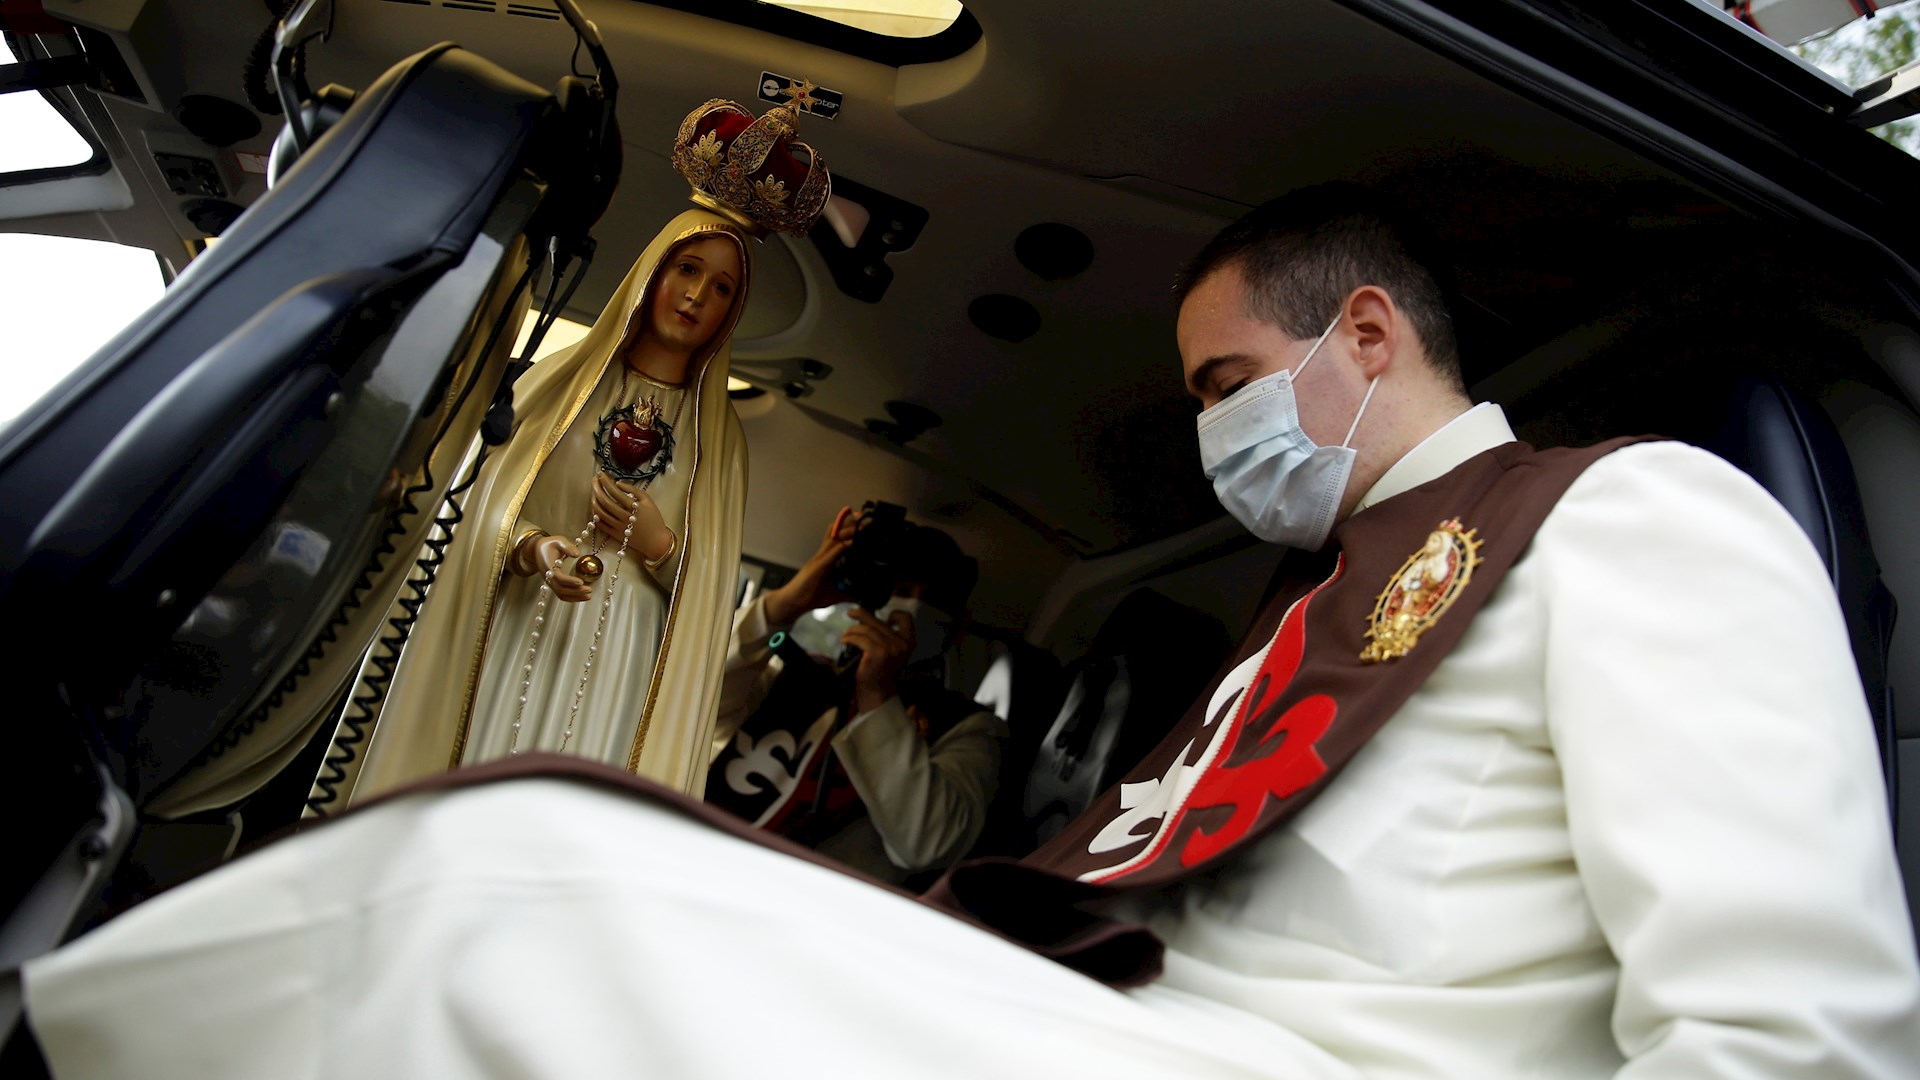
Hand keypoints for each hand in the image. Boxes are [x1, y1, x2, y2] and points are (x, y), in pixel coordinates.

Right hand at [529, 534, 591, 602]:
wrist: (537, 549)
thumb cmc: (549, 544)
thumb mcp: (558, 541)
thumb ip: (567, 547)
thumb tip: (577, 554)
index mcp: (548, 566)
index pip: (559, 578)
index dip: (570, 581)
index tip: (581, 581)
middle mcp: (548, 577)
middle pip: (560, 589)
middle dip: (575, 591)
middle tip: (589, 590)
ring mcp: (550, 582)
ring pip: (561, 594)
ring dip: (575, 597)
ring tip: (588, 596)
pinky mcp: (553, 584)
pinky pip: (561, 594)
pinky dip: (572, 597)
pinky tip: (582, 596)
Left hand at [592, 472, 670, 561]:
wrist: (656, 541)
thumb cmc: (654, 519)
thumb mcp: (648, 501)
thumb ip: (634, 490)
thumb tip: (618, 483)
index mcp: (634, 507)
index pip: (615, 492)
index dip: (606, 481)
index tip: (600, 474)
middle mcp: (624, 517)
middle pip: (605, 501)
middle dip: (597, 488)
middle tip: (594, 480)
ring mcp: (618, 527)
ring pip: (600, 512)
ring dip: (594, 500)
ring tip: (594, 492)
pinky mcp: (615, 535)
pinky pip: (600, 524)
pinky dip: (595, 514)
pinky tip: (596, 507)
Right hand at [762, 506, 858, 625]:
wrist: (794, 602)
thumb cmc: (811, 595)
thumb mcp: (835, 594)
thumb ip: (848, 594)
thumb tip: (861, 598)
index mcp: (827, 559)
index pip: (839, 539)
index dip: (849, 529)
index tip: (863, 522)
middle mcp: (823, 555)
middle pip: (836, 533)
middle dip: (850, 523)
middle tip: (864, 516)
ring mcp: (819, 559)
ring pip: (834, 539)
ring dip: (848, 531)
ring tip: (862, 523)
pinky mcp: (818, 567)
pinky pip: (831, 554)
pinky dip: (841, 547)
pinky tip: (851, 542)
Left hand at [841, 606, 913, 714]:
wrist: (876, 690)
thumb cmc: (880, 670)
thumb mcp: (889, 650)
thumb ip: (884, 635)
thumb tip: (866, 616)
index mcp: (909, 642)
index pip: (906, 619)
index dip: (894, 614)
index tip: (883, 618)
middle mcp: (902, 644)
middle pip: (879, 621)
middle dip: (862, 615)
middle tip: (851, 613)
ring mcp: (891, 648)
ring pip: (867, 629)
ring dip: (852, 630)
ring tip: (846, 635)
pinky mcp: (878, 653)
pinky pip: (860, 639)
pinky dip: (850, 638)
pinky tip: (844, 640)